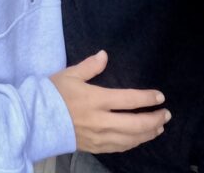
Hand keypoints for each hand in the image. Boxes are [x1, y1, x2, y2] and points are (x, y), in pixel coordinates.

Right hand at [50, 50, 169, 153]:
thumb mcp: (70, 74)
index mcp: (96, 99)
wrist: (37, 119)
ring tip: (158, 128)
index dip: (147, 98)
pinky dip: (133, 143)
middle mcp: (101, 120)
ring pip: (131, 138)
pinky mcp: (95, 147)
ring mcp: (99, 136)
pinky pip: (120, 147)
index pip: (129, 99)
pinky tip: (139, 139)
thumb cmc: (53, 94)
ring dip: (148, 133)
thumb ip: (89, 66)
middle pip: (136, 124)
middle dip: (154, 119)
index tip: (160, 97)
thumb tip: (104, 54)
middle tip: (166, 114)